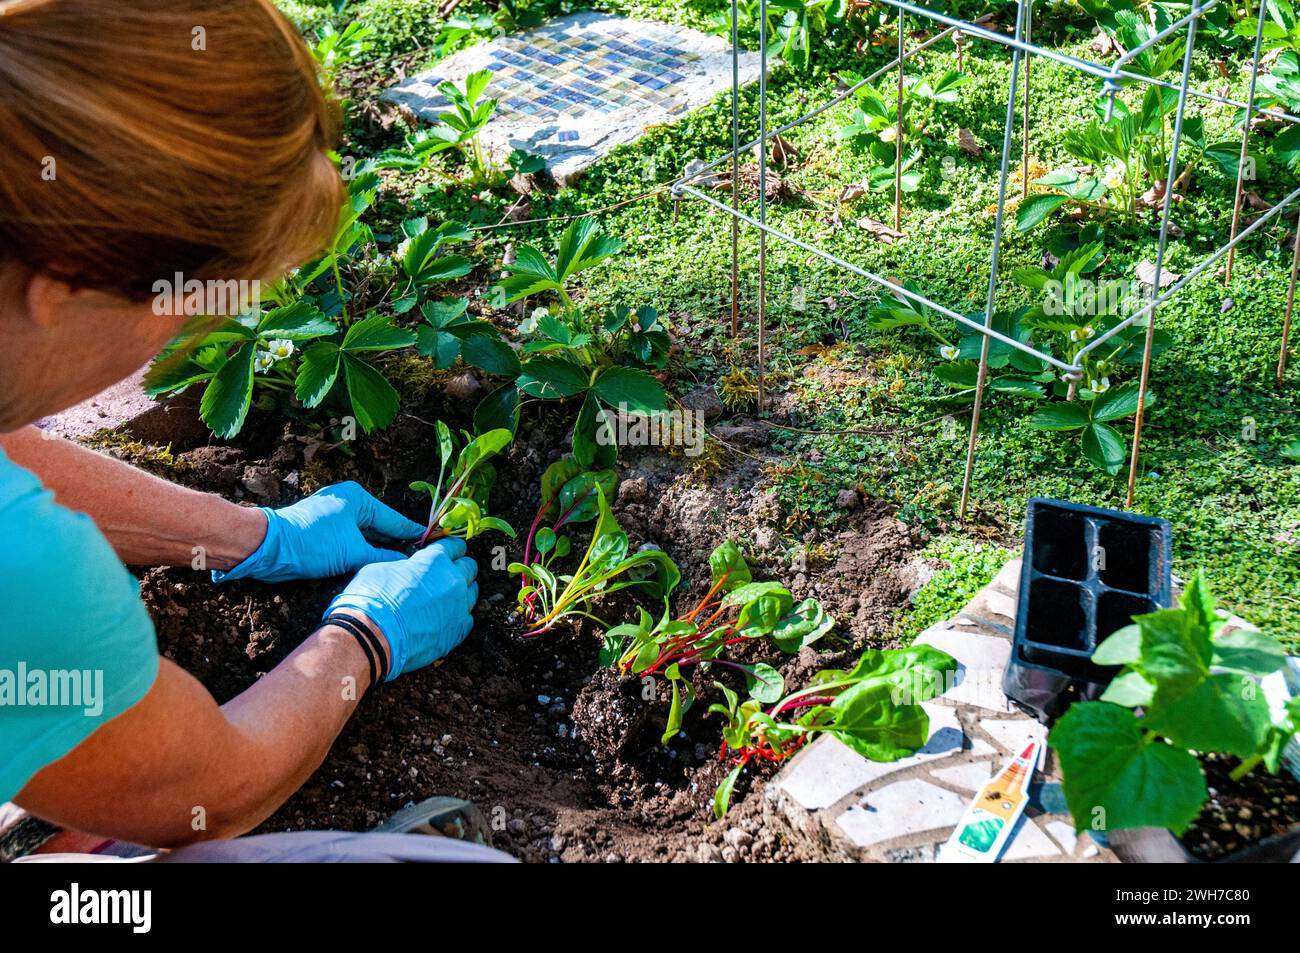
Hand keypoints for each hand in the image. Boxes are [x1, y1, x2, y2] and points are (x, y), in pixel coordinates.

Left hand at [213, 482, 422, 583]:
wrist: (269, 547)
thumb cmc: (311, 543)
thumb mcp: (353, 553)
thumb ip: (382, 559)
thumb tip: (406, 565)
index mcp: (358, 498)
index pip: (394, 519)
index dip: (413, 534)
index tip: (433, 542)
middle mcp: (348, 503)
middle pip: (381, 527)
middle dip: (398, 544)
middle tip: (421, 558)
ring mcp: (336, 517)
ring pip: (367, 536)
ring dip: (381, 550)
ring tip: (404, 565)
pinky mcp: (325, 531)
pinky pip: (354, 541)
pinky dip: (365, 552)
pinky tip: (378, 565)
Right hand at [325, 538, 478, 678]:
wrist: (372, 636)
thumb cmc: (372, 600)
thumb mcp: (381, 568)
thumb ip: (405, 566)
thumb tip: (408, 570)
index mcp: (435, 560)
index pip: (454, 545)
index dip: (451, 547)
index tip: (450, 550)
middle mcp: (453, 580)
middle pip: (469, 567)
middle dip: (461, 566)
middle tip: (449, 572)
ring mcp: (459, 607)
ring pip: (472, 593)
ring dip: (463, 591)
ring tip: (449, 596)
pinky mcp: (458, 631)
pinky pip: (468, 619)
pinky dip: (459, 616)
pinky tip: (447, 619)